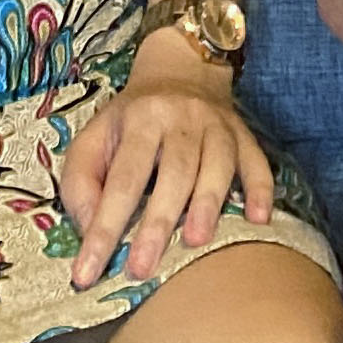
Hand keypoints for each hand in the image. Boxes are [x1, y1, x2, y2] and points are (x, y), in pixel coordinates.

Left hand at [60, 32, 276, 287]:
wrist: (180, 68)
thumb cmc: (130, 119)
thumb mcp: (93, 138)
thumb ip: (82, 183)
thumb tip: (90, 230)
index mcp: (140, 119)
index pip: (122, 179)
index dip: (104, 227)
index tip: (86, 274)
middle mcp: (181, 118)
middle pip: (173, 172)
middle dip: (157, 222)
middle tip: (142, 269)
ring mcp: (217, 124)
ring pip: (216, 165)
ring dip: (208, 203)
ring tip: (196, 242)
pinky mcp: (244, 133)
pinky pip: (256, 160)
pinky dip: (260, 189)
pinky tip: (258, 219)